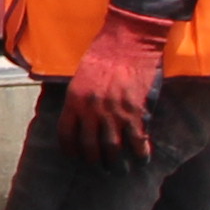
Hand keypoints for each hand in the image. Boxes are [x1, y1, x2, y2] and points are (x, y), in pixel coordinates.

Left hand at [61, 6, 174, 157]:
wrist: (128, 39)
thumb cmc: (104, 53)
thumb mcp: (81, 75)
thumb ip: (81, 98)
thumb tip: (83, 117)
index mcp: (74, 99)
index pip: (66, 134)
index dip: (71, 149)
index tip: (76, 157)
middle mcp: (90, 109)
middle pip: (89, 146)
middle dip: (95, 161)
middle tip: (102, 168)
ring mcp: (113, 111)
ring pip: (112, 147)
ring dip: (116, 162)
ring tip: (120, 169)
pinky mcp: (135, 110)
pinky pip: (136, 139)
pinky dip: (140, 152)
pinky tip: (143, 159)